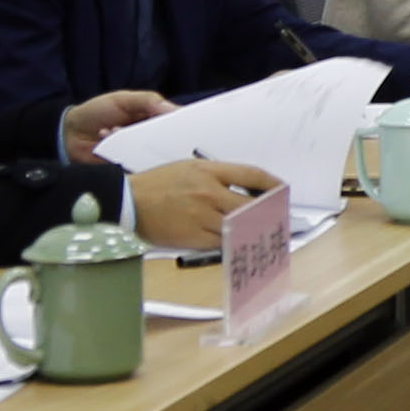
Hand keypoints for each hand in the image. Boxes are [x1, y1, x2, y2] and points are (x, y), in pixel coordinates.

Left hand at [61, 88, 174, 161]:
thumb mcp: (123, 99)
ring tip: (121, 132)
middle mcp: (149, 140)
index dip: (185, 127)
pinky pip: (135, 168)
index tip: (190, 127)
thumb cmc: (97, 111)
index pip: (176, 125)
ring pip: (152, 157)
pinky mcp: (126, 169)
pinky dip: (125, 157)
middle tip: (159, 136)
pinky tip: (109, 140)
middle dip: (164, 140)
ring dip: (139, 145)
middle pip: (168, 144)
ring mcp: (137, 155)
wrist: (68, 133)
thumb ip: (148, 101)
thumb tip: (174, 109)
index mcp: (153, 120)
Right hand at [129, 159, 280, 248]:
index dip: (273, 184)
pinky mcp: (193, 237)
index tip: (283, 190)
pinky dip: (233, 242)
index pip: (252, 175)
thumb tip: (246, 189)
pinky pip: (222, 242)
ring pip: (240, 226)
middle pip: (251, 204)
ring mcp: (201, 216)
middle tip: (280, 216)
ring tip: (265, 231)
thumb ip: (218, 176)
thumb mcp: (189, 168)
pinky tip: (240, 241)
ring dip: (254, 229)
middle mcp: (209, 193)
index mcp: (208, 171)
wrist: (126, 202)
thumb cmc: (157, 184)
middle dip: (269, 211)